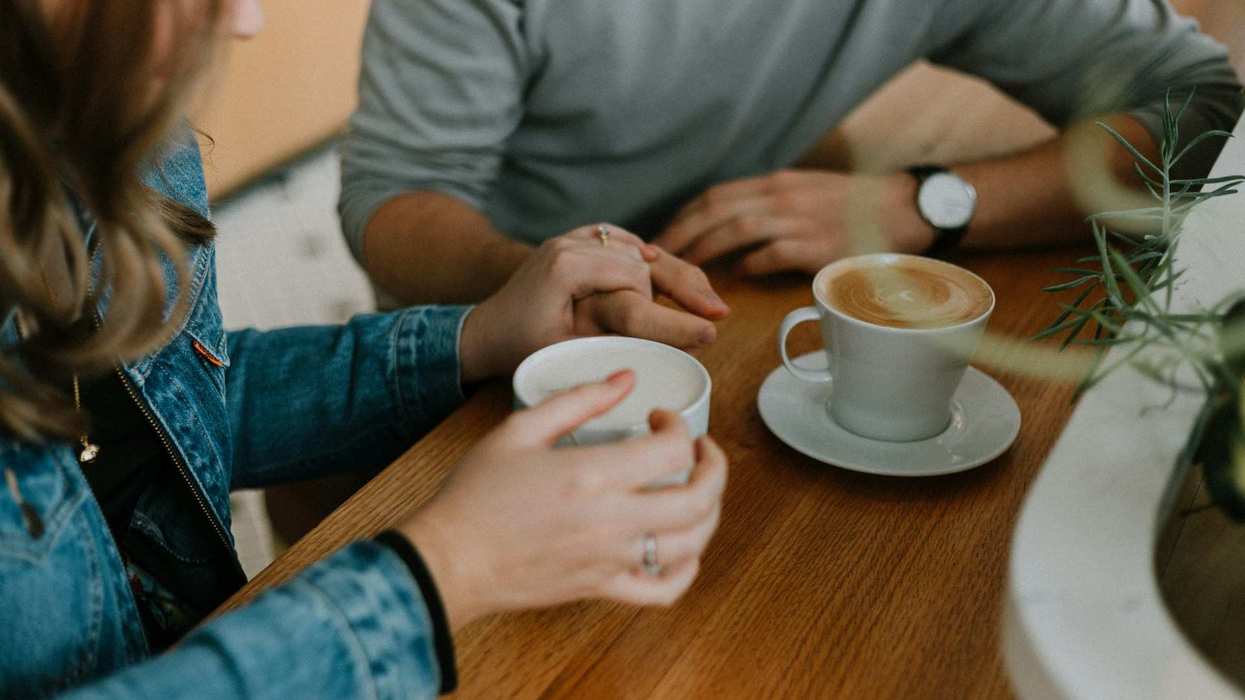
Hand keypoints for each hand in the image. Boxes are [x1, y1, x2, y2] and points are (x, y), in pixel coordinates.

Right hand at [400, 371, 728, 628]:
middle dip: (714, 467)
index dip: (679, 425)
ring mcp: (611, 559)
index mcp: (592, 474)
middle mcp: (611, 520)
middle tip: (700, 450)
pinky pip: (664, 591)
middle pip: (700, 499)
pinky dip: (686, 571)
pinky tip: (682, 549)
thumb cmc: (476, 494)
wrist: (449, 558)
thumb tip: (625, 379)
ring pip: (693, 544)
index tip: (660, 418)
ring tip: (698, 491)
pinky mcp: (602, 588)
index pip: (673, 449)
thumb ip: (578, 400)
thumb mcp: (520, 429)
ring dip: (710, 512)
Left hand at [461, 225, 728, 381]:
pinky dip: (648, 256)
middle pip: (643, 259)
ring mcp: (573, 238)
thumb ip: (610, 340)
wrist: (485, 330)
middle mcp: (571, 242)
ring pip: (637, 249)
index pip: (635, 280)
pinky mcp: (576, 241)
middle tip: (719, 313)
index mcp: (567, 265)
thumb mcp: (565, 350)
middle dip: (684, 285)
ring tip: (708, 299)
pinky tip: (673, 270)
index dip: (670, 309)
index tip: (707, 329)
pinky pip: (622, 242)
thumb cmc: (520, 347)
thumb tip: (659, 348)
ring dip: (673, 272)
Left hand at [653, 169, 934, 275]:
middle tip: (657, 258)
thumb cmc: (855, 207)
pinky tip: (736, 277)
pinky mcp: (819, 244)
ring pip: (737, 228)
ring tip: (685, 270)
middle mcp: (783, 196)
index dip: (685, 216)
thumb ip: (770, 207)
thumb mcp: (806, 193)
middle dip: (681, 233)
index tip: (663, 237)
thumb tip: (732, 232)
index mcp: (776, 184)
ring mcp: (800, 219)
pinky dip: (750, 264)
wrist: (906, 208)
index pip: (717, 195)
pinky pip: (772, 253)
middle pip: (717, 209)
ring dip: (705, 249)